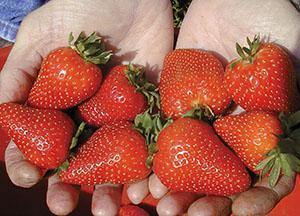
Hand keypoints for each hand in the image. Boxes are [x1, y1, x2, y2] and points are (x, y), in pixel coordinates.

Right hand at [0, 0, 172, 214]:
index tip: (27, 176)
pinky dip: (149, 169)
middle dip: (69, 187)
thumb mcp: (39, 37)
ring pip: (115, 162)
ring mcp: (122, 116)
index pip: (41, 143)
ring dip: (111, 189)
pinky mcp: (153, 110)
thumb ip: (18, 74)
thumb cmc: (80, 9)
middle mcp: (90, 116)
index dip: (29, 162)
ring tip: (110, 209)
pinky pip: (152, 145)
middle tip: (63, 206)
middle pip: (78, 161)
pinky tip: (144, 187)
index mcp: (61, 105)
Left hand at [150, 0, 299, 214]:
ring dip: (170, 189)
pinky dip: (148, 159)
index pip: (263, 177)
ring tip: (154, 203)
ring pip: (184, 165)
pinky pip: (158, 138)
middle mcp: (230, 134)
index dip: (254, 199)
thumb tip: (296, 138)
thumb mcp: (292, 62)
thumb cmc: (271, 25)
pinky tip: (136, 176)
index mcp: (262, 132)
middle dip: (203, 202)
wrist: (231, 2)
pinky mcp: (173, 108)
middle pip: (217, 179)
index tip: (240, 213)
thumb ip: (294, 100)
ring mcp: (200, 123)